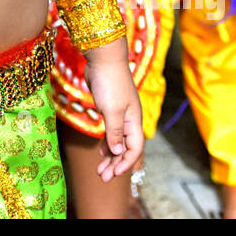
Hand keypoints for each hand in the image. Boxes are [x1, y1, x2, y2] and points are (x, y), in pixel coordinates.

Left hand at [83, 43, 143, 178]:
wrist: (103, 58)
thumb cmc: (109, 83)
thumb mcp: (111, 110)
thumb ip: (114, 132)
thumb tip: (116, 152)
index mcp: (134, 121)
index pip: (135, 148)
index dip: (126, 163)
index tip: (114, 174)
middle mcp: (130, 120)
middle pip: (126, 148)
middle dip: (116, 164)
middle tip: (103, 177)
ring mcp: (120, 114)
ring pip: (118, 141)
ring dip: (110, 156)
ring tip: (100, 170)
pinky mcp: (110, 109)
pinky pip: (111, 132)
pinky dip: (107, 143)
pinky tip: (100, 152)